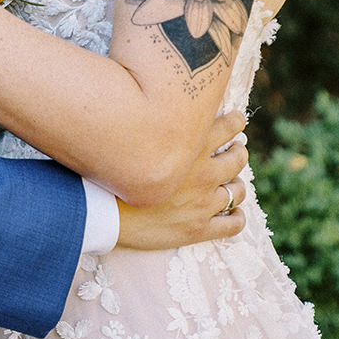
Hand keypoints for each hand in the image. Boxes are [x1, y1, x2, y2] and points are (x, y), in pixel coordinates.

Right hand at [115, 110, 248, 249]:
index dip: (236, 123)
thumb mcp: (141, 135)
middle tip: (234, 152)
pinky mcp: (199, 228)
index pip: (231, 126)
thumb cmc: (113, 170)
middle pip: (238, 158)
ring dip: (237, 185)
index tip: (236, 122)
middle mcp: (203, 172)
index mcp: (192, 145)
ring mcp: (203, 202)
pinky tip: (233, 214)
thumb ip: (165, 123)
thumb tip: (174, 110)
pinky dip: (237, 217)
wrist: (100, 210)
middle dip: (238, 153)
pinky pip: (234, 224)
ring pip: (239, 190)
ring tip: (231, 184)